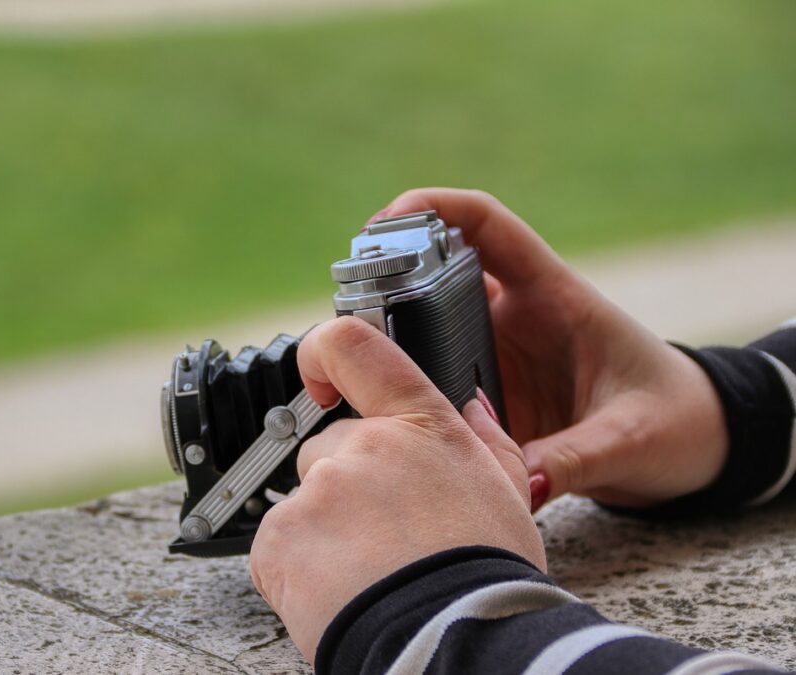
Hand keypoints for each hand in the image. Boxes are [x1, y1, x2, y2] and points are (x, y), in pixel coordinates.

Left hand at [248, 317, 544, 662]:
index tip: (318, 377)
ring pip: (304, 498)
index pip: (354, 346)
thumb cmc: (486, 579)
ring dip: (324, 529)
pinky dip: (296, 568)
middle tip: (384, 537)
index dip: (323, 350)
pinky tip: (338, 590)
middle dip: (347, 484)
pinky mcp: (279, 537)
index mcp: (420, 426)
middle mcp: (363, 446)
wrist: (453, 645)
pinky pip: (276, 543)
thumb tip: (469, 404)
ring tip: (369, 573)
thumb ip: (485, 439)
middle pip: (329, 447)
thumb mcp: (506, 495)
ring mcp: (317, 490)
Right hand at [375, 188, 727, 508]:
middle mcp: (516, 317)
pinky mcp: (489, 394)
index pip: (485, 225)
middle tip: (345, 316)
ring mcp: (497, 355)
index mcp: (553, 297)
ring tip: (345, 370)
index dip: (431, 208)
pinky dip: (404, 389)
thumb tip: (512, 485)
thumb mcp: (631, 439)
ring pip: (424, 330)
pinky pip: (435, 382)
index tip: (382, 223)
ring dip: (387, 341)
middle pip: (434, 276)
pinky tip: (375, 413)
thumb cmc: (678, 421)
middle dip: (384, 282)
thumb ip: (572, 459)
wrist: (695, 444)